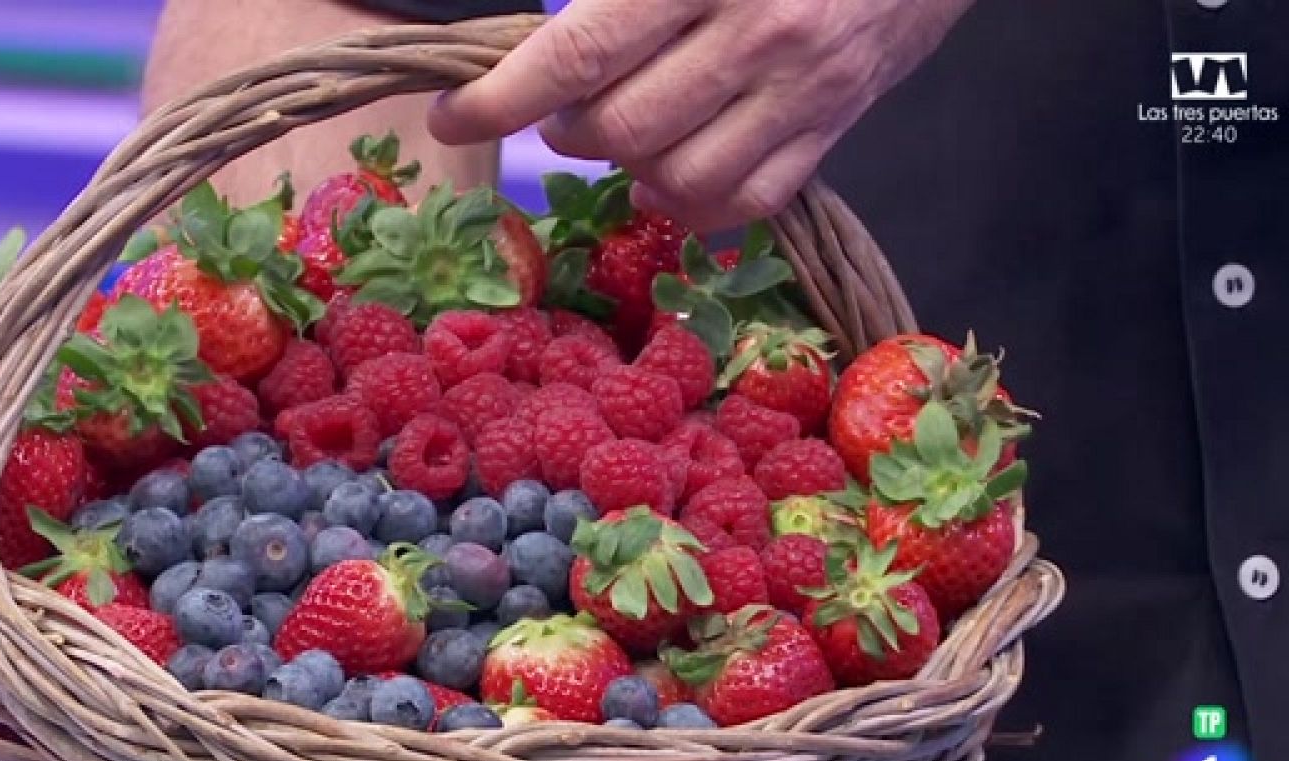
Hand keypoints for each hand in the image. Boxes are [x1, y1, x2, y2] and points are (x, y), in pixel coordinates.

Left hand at [430, 0, 972, 231]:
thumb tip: (540, 26)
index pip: (579, 52)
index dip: (502, 95)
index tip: (453, 116)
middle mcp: (756, 36)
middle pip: (623, 128)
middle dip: (565, 131)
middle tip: (556, 112)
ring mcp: (802, 91)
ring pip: (682, 179)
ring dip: (628, 171)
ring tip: (617, 139)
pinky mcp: (835, 126)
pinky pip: (749, 203)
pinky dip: (695, 207)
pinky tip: (673, 180)